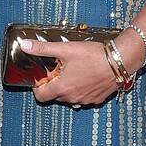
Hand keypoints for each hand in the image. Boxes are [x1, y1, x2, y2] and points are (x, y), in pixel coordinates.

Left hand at [23, 29, 144, 106]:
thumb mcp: (65, 49)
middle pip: (55, 96)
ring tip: (74, 71)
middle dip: (54, 84)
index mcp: (62, 87)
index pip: (40, 96)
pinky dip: (82, 89)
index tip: (42, 77)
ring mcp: (86, 100)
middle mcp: (72, 97)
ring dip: (68, 87)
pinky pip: (84, 98)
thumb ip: (43, 48)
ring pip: (70, 97)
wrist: (120, 60)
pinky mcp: (97, 99)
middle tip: (58, 69)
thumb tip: (25, 45)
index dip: (38, 87)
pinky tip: (87, 76)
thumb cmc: (94, 55)